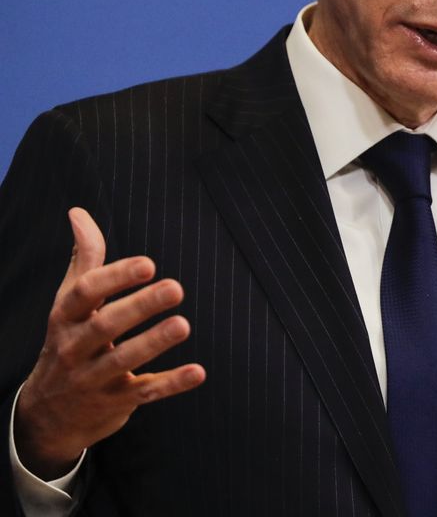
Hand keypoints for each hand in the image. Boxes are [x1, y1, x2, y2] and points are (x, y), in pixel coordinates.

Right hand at [13, 207, 205, 478]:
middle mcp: (74, 348)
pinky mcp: (115, 403)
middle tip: (176, 288)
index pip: (84, 294)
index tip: (148, 264)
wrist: (45, 416)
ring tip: (183, 325)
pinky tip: (198, 372)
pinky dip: (171, 384)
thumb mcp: (69, 304)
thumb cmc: (68, 342)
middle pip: (105, 326)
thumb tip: (79, 213)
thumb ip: (84, 260)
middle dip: (140, 307)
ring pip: (122, 361)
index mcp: (65, 318)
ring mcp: (93, 379)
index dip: (115, 278)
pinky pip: (144, 393)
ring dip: (154, 343)